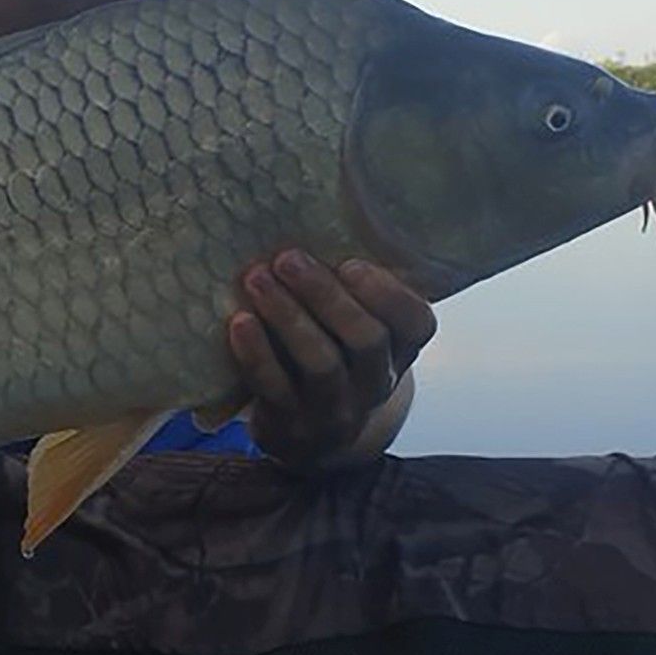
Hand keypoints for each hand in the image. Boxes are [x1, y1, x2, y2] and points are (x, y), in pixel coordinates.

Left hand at [227, 249, 436, 469]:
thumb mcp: (353, 328)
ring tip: (257, 279)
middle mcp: (376, 382)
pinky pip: (275, 388)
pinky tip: (239, 322)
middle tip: (288, 259)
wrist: (311, 439)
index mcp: (399, 350)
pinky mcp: (293, 426)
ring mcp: (336, 409)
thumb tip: (312, 216)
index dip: (388, 293)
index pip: (416, 323)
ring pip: (321, 363)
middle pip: (365, 339)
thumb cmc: (332, 356)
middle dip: (326, 295)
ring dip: (288, 316)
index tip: (350, 262)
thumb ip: (350, 290)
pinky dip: (257, 353)